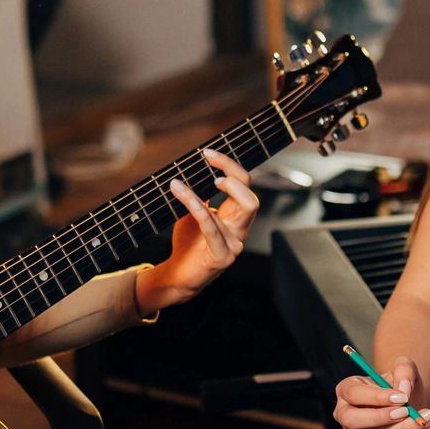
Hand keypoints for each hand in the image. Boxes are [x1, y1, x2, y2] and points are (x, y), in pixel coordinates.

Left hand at [134, 148, 261, 312]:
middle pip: (252, 195)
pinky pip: (212, 226)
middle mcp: (240, 229)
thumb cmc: (188, 243)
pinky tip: (180, 192)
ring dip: (222, 188)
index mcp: (236, 217)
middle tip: (209, 164)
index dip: (230, 166)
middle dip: (234, 173)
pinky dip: (196, 205)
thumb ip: (200, 195)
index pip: (245, 185)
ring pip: (245, 207)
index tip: (207, 153)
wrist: (178, 275)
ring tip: (189, 182)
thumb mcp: (194, 213)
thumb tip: (195, 168)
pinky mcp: (223, 256)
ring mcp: (235, 244)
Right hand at [334, 356, 429, 428]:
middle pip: (353, 420)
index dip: (377, 397)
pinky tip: (421, 427)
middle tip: (406, 411)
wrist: (408, 405)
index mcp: (347, 390)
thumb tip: (403, 389)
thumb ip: (404, 370)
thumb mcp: (404, 368)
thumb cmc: (400, 385)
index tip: (402, 397)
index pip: (354, 394)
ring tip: (424, 417)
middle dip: (381, 417)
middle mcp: (345, 415)